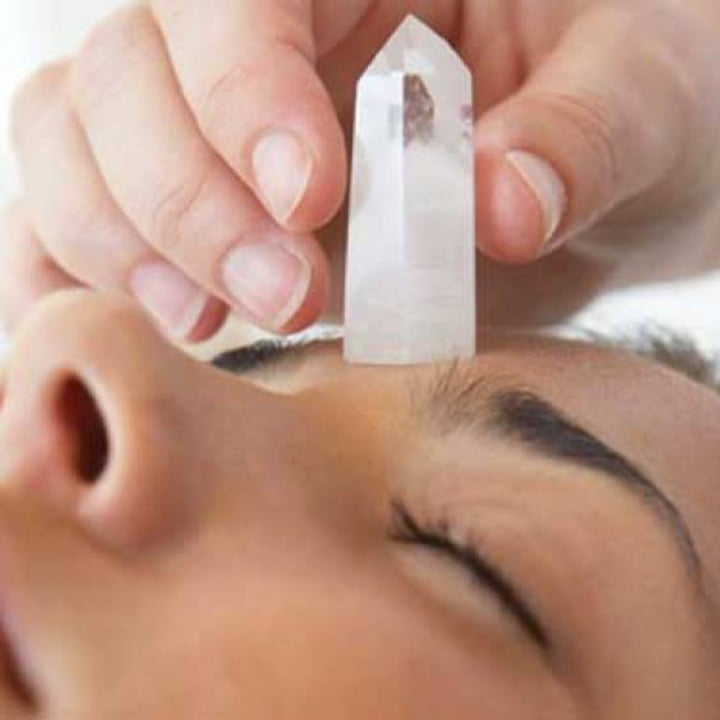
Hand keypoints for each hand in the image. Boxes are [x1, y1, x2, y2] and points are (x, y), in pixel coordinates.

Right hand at [2, 1, 719, 338]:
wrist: (601, 186)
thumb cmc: (629, 107)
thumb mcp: (648, 93)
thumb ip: (588, 132)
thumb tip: (503, 208)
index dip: (239, 88)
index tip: (309, 201)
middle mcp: (257, 33)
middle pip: (122, 74)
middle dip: (187, 200)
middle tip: (290, 300)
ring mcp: (209, 123)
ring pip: (72, 146)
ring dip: (129, 247)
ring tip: (218, 326)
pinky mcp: (198, 208)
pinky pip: (74, 221)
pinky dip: (83, 277)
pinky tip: (161, 330)